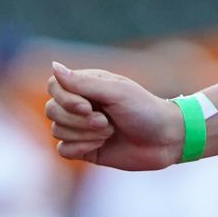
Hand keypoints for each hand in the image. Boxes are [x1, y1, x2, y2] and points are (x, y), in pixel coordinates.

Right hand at [44, 61, 181, 169]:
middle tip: (106, 122)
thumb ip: (83, 82)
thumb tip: (53, 66)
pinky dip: (81, 148)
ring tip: (110, 132)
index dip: (66, 99)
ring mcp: (81, 127)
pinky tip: (102, 145)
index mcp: (87, 85)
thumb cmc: (145, 109)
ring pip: (57, 131)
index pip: (55, 86)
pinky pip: (63, 150)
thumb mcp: (117, 92)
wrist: (165, 139)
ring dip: (86, 134)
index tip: (88, 106)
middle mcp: (80, 105)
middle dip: (79, 120)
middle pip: (52, 110)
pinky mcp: (84, 148)